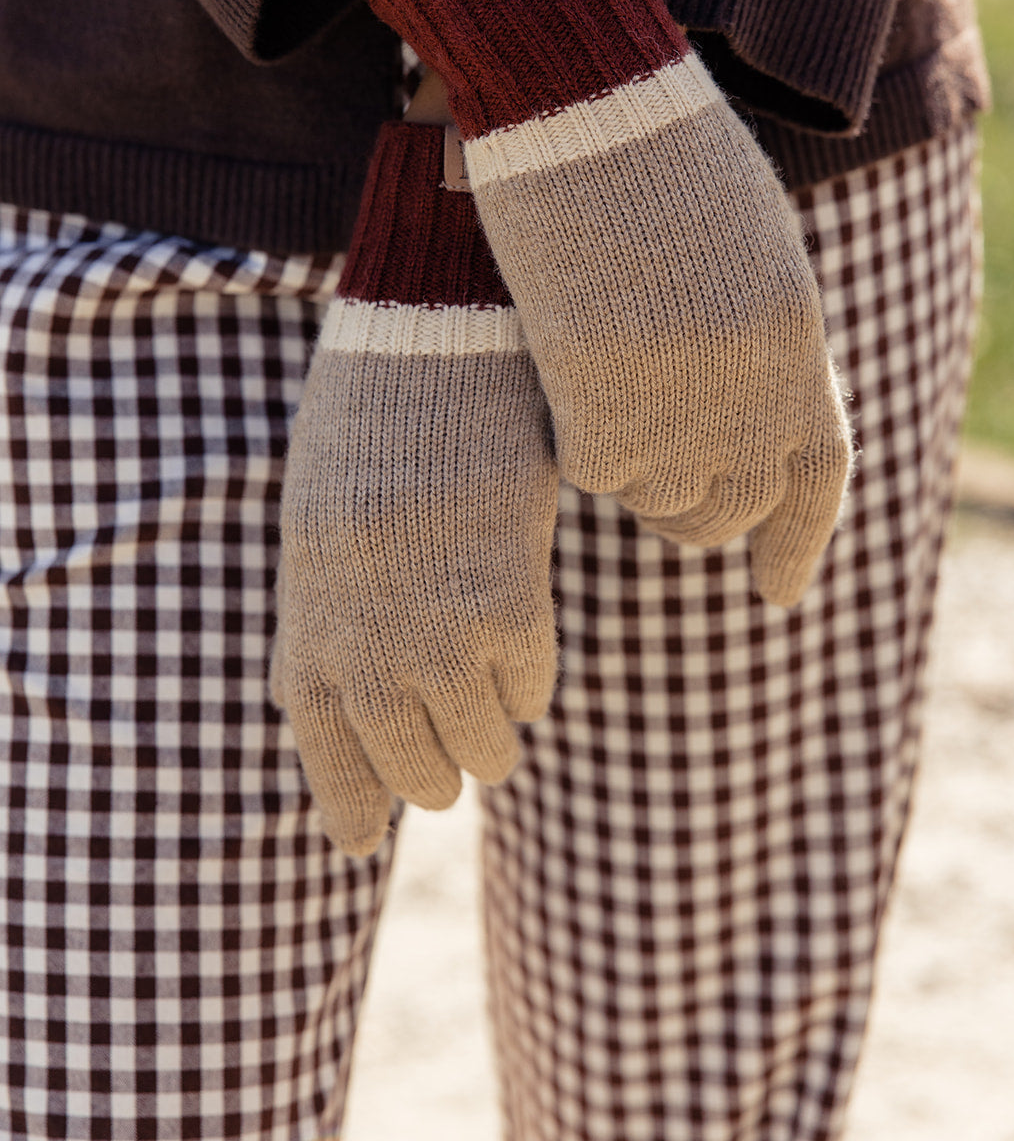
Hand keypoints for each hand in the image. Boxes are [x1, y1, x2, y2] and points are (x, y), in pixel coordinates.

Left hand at [271, 123, 557, 855]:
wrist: (423, 351)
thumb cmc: (368, 431)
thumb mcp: (316, 532)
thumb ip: (322, 624)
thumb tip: (328, 701)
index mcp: (308, 626)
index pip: (323, 754)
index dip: (347, 803)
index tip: (360, 837)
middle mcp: (365, 651)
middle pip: (415, 772)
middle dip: (437, 771)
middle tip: (460, 751)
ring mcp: (435, 637)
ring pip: (483, 749)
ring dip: (492, 733)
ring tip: (498, 695)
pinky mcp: (505, 608)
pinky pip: (530, 689)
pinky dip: (530, 676)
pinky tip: (523, 631)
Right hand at [369, 0, 853, 606]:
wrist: (582, 102)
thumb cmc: (652, 155)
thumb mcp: (743, 246)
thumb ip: (759, 337)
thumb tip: (746, 412)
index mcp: (797, 336)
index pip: (819, 470)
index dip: (800, 540)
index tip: (775, 590)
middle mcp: (756, 386)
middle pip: (739, 503)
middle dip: (702, 515)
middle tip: (660, 494)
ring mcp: (685, 403)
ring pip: (669, 504)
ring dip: (640, 481)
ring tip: (606, 421)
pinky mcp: (605, 410)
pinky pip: (601, 476)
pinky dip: (585, 452)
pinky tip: (568, 397)